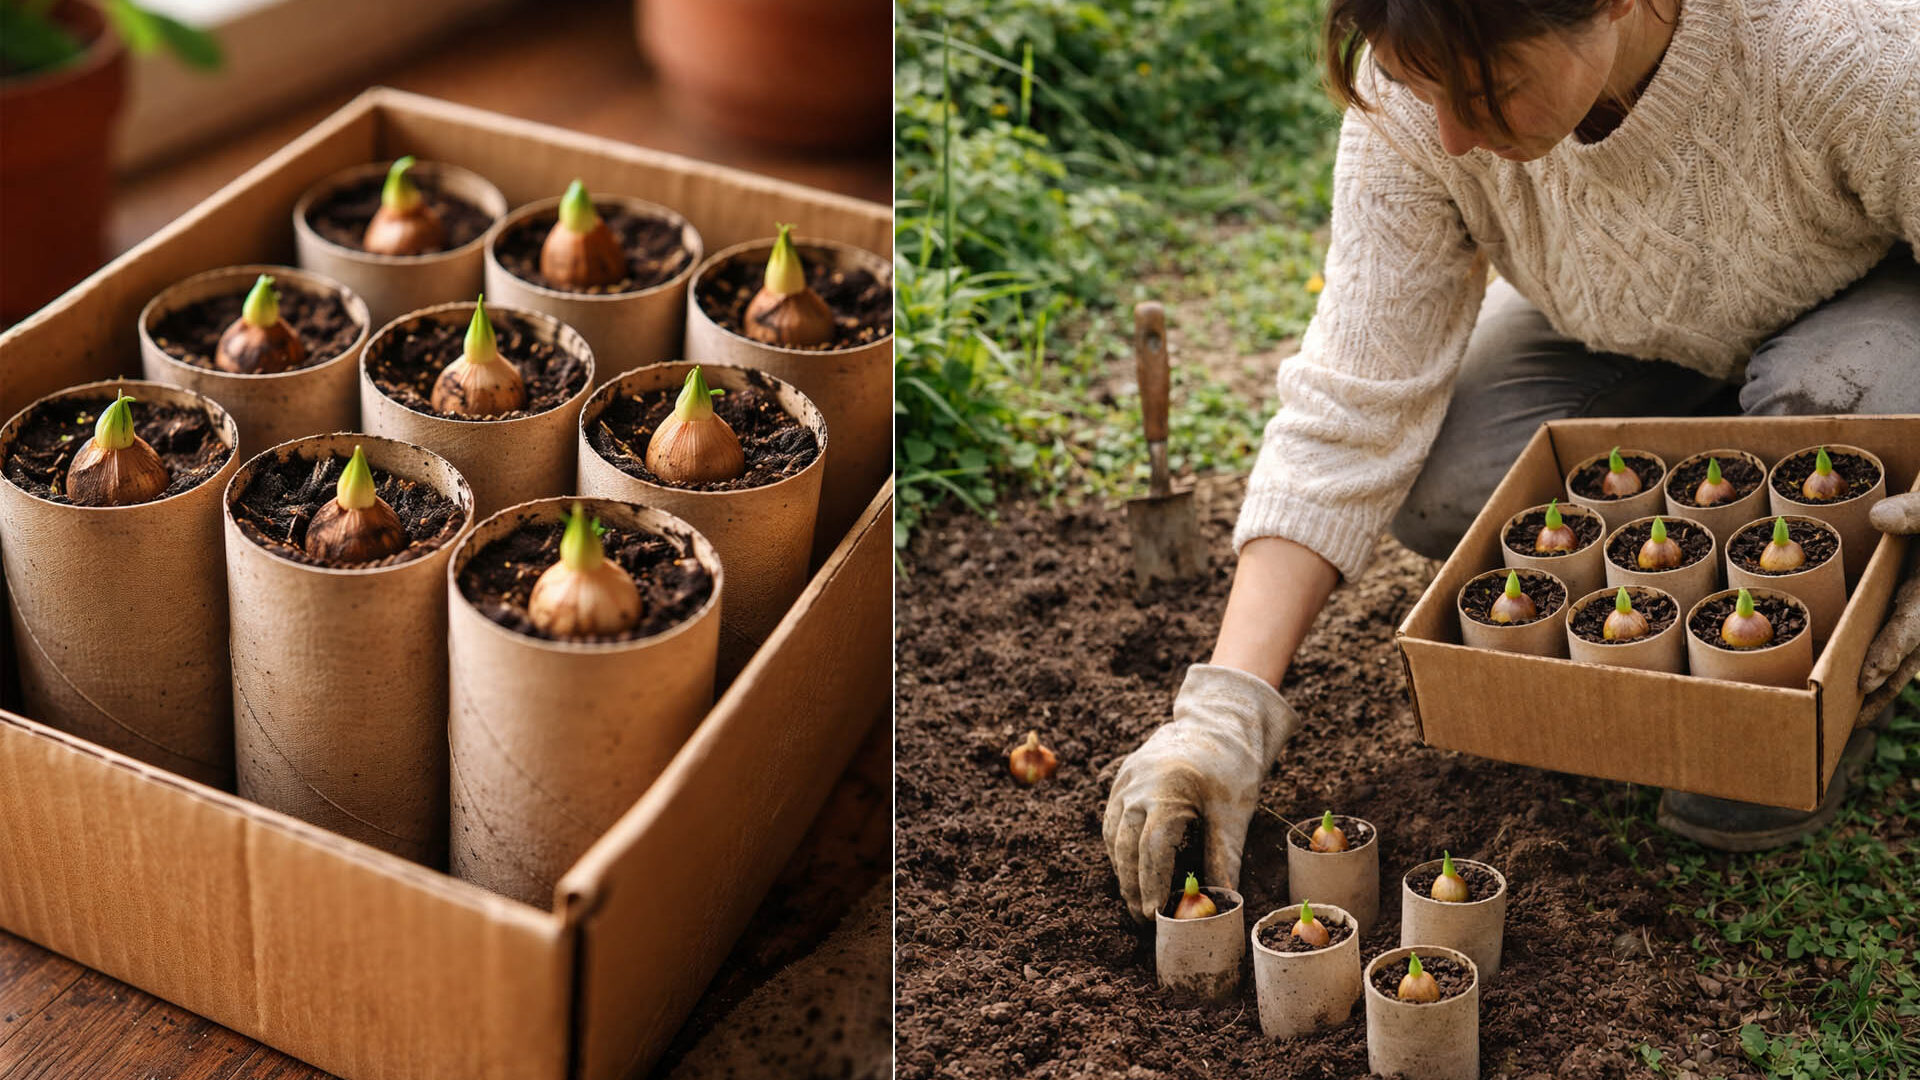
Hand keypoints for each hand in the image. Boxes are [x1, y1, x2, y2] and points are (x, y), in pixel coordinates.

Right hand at [1102, 664, 1299, 921]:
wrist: (1215, 722)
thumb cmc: (1229, 768)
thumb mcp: (1233, 813)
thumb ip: (1224, 856)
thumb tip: (1224, 900)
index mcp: (1167, 792)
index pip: (1152, 849)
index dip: (1151, 884)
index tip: (1153, 914)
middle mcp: (1138, 787)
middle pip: (1126, 847)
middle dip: (1132, 885)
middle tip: (1140, 917)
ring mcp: (1125, 782)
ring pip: (1114, 835)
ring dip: (1121, 869)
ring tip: (1134, 899)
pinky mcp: (1122, 779)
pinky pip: (1112, 820)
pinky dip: (1118, 846)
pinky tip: (1128, 866)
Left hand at [1861, 492, 1919, 720]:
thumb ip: (1916, 514)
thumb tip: (1879, 518)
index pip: (1912, 625)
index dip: (1889, 652)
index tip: (1867, 679)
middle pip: (1907, 654)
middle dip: (1881, 686)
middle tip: (1850, 719)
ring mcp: (1919, 607)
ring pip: (1905, 654)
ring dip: (1881, 683)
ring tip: (1851, 716)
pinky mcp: (1909, 602)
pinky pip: (1898, 636)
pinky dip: (1882, 660)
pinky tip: (1859, 683)